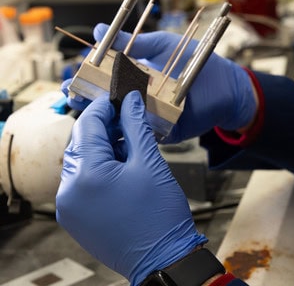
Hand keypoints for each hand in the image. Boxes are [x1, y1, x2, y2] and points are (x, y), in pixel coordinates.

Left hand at [56, 92, 207, 285]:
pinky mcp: (76, 218)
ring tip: (130, 143)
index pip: (88, 126)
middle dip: (104, 127)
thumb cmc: (160, 215)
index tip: (121, 96)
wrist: (164, 258)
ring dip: (101, 147)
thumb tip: (131, 101)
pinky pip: (81, 182)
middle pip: (81, 143)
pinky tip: (121, 165)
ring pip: (80, 162)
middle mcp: (68, 191)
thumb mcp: (150, 163)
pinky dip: (98, 169)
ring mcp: (70, 207)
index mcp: (85, 175)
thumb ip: (135, 127)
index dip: (106, 107)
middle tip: (129, 117)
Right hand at [64, 23, 257, 142]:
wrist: (227, 83)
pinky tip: (123, 124)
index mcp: (133, 78)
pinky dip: (133, 130)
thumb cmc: (195, 61)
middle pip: (105, 104)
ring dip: (106, 117)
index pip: (102, 80)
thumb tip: (101, 29)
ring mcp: (150, 117)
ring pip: (121, 122)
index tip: (74, 76)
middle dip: (87, 100)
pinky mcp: (164, 132)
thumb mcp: (162, 45)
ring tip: (95, 109)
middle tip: (76, 95)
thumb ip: (133, 42)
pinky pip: (144, 134)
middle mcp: (138, 99)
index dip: (86, 80)